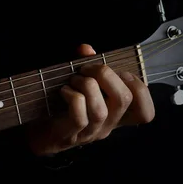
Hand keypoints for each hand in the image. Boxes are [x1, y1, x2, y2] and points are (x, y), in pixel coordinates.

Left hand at [27, 44, 154, 155]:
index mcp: (115, 115)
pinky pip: (79, 117)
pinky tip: (64, 91)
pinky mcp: (70, 135)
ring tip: (74, 79)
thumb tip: (87, 48)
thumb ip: (87, 67)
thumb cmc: (61, 107)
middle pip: (124, 100)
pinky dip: (73, 97)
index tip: (121, 74)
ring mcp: (89, 133)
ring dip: (87, 86)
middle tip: (87, 69)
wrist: (38, 135)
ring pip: (101, 110)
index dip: (140, 89)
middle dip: (107, 75)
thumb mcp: (79, 87)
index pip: (145, 113)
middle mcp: (107, 126)